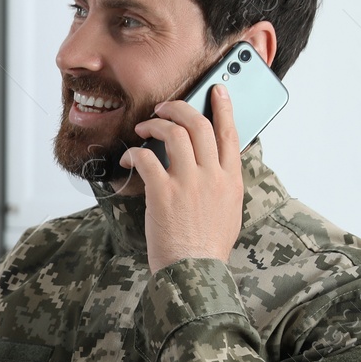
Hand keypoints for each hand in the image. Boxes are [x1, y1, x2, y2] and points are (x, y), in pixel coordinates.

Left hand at [119, 83, 244, 272]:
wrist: (194, 271)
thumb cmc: (208, 247)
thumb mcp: (229, 211)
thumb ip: (224, 184)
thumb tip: (214, 164)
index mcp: (232, 180)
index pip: (231, 133)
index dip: (223, 107)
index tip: (216, 90)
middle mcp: (212, 176)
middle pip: (199, 125)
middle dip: (179, 108)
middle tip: (164, 107)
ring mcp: (188, 183)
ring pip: (174, 134)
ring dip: (155, 124)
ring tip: (143, 127)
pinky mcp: (163, 193)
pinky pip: (147, 158)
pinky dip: (134, 152)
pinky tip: (128, 158)